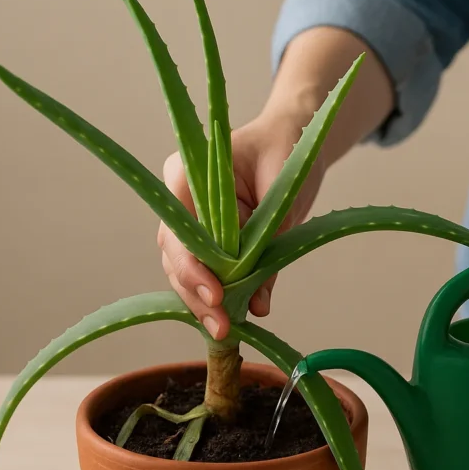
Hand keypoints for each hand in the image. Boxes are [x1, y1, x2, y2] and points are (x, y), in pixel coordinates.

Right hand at [158, 111, 325, 338]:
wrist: (293, 137)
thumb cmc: (287, 150)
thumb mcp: (284, 194)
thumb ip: (268, 245)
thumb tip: (257, 304)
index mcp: (186, 174)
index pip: (180, 229)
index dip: (193, 267)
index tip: (216, 295)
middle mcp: (179, 199)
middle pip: (175, 256)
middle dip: (196, 296)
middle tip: (221, 327)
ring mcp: (190, 221)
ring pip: (183, 270)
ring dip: (202, 304)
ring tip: (225, 331)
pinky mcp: (207, 240)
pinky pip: (203, 272)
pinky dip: (216, 298)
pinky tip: (231, 321)